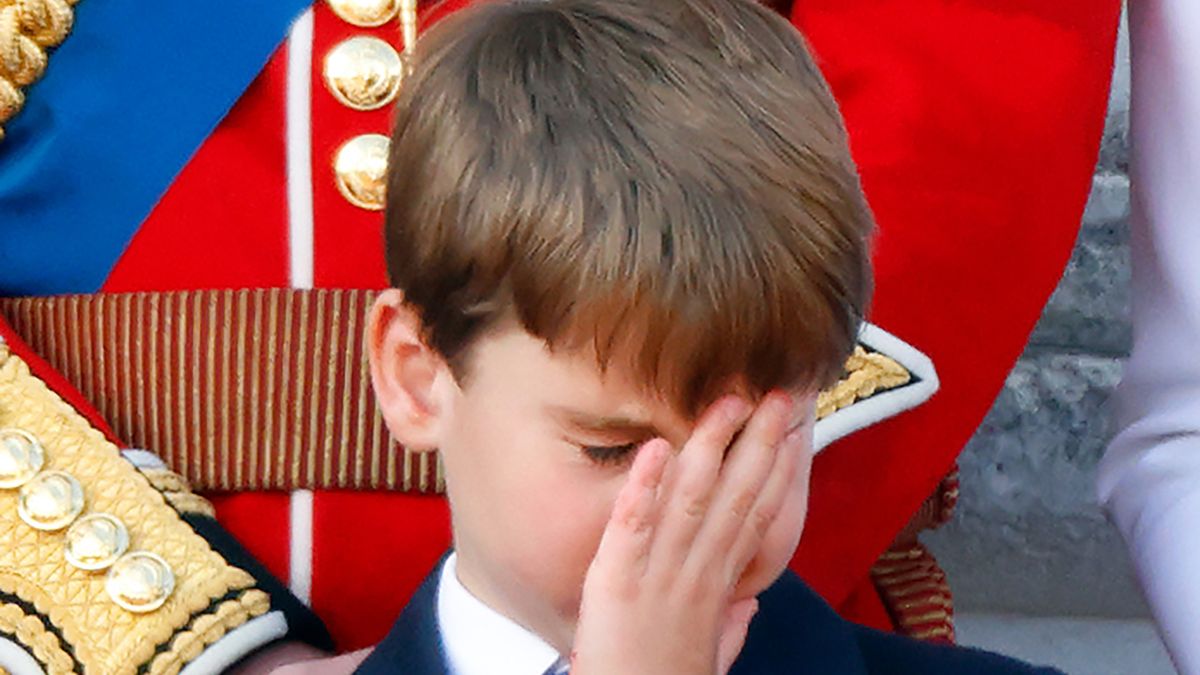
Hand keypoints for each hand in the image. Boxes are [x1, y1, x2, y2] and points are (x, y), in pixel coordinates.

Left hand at [571, 392, 806, 674]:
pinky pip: (631, 528)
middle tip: (781, 395)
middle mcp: (697, 574)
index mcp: (718, 588)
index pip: (756, 519)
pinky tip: (656, 447)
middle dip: (760, 444)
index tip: (795, 433)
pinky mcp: (617, 583)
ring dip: (711, 447)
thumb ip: (731, 626)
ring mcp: (659, 576)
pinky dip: (644, 487)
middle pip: (736, 498)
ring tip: (728, 402)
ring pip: (692, 500)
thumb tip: (749, 601)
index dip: (777, 474)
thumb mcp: (709, 657)